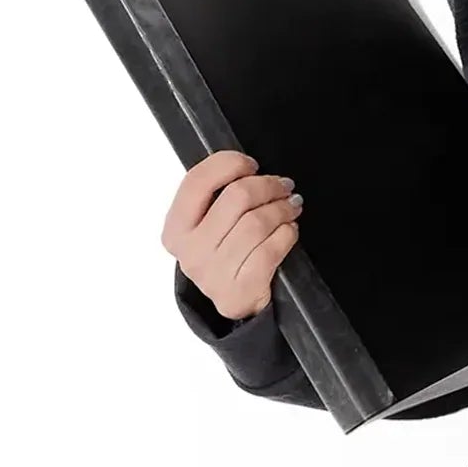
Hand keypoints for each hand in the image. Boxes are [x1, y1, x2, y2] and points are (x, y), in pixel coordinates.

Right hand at [162, 149, 302, 321]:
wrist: (234, 303)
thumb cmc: (226, 257)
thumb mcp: (209, 227)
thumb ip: (218, 197)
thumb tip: (251, 171)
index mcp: (177, 229)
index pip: (197, 181)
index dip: (229, 163)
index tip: (250, 164)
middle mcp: (191, 251)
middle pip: (237, 197)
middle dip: (267, 185)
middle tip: (283, 186)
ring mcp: (213, 274)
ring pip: (257, 222)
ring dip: (282, 208)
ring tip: (291, 206)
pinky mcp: (240, 290)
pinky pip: (270, 249)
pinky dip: (286, 234)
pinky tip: (289, 230)